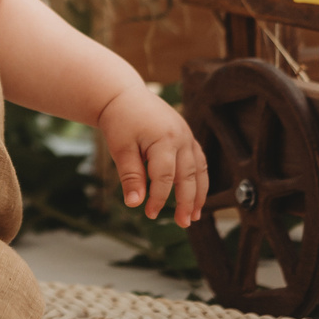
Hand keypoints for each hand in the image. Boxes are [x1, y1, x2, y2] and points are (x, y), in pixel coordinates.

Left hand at [94, 85, 206, 227]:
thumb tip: (134, 204)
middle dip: (186, 202)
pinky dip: (199, 179)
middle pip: (188, 176)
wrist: (124, 95)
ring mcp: (187, 135)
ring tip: (195, 215)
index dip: (158, 198)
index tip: (149, 214)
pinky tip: (196, 194)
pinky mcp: (187, 136)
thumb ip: (130, 176)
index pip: (165, 177)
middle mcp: (181, 137)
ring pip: (199, 170)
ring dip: (199, 194)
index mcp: (164, 139)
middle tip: (183, 223)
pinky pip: (199, 160)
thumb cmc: (119, 121)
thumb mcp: (120, 148)